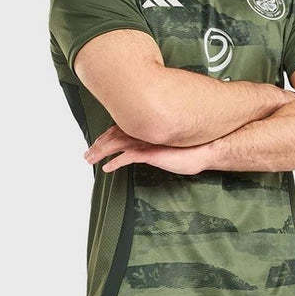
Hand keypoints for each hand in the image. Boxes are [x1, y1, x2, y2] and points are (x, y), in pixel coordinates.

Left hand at [83, 125, 211, 175]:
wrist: (206, 148)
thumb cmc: (193, 146)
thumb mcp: (171, 142)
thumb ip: (159, 141)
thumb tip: (152, 145)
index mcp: (149, 126)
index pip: (122, 128)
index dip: (108, 135)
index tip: (98, 141)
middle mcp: (145, 130)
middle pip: (114, 134)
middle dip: (99, 143)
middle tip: (87, 152)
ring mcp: (146, 141)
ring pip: (116, 144)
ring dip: (101, 152)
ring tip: (90, 159)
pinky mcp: (150, 153)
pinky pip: (127, 157)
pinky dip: (115, 163)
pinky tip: (107, 168)